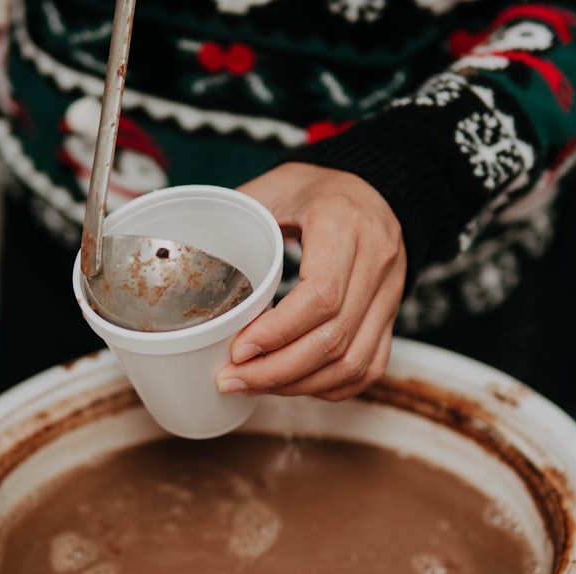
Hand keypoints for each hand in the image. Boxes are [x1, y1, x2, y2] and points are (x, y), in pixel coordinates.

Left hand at [215, 163, 406, 401]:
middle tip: (233, 379)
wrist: (376, 184)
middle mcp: (378, 262)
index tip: (237, 350)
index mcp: (346, 226)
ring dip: (301, 384)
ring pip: (354, 361)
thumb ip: (238, 218)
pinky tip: (295, 385)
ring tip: (256, 386)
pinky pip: (370, 366)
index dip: (276, 333)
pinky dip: (331, 386)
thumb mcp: (276, 187)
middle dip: (278, 371)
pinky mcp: (392, 313)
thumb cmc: (319, 187)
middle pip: (334, 339)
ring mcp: (391, 292)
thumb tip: (183, 251)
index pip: (320, 297)